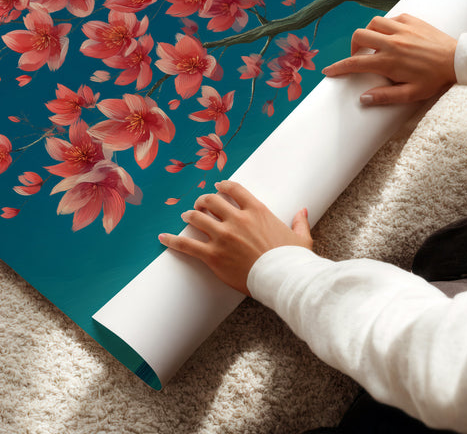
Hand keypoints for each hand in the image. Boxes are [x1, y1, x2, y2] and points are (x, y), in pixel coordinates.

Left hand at [158, 181, 311, 295]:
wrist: (284, 279)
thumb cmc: (293, 260)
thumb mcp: (301, 238)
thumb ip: (299, 222)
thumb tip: (303, 211)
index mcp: (257, 211)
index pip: (234, 190)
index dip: (223, 186)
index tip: (217, 187)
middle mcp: (237, 219)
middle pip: (211, 201)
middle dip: (203, 200)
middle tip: (200, 204)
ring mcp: (223, 236)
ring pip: (197, 218)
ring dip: (190, 215)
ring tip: (186, 216)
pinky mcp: (213, 255)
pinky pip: (187, 244)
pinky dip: (173, 240)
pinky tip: (163, 237)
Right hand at [322, 13, 457, 105]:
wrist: (458, 60)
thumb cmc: (435, 79)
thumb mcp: (411, 94)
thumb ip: (385, 96)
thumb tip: (363, 98)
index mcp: (389, 61)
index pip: (355, 63)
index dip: (338, 67)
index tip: (328, 71)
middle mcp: (392, 42)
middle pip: (359, 36)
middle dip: (353, 47)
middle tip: (359, 57)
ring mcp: (402, 29)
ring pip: (373, 23)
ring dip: (369, 33)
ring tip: (375, 44)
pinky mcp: (412, 20)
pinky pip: (391, 18)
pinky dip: (386, 25)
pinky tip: (392, 35)